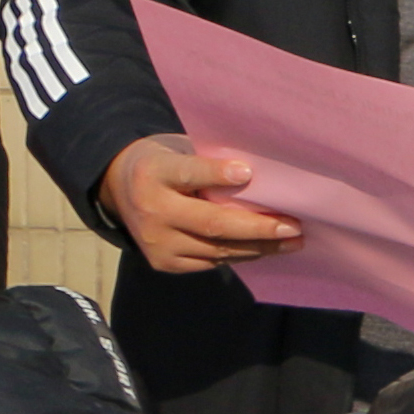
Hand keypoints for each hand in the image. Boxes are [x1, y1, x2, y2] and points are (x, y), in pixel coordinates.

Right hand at [101, 135, 302, 275]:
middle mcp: (152, 210)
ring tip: (293, 240)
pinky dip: (241, 255)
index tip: (248, 173)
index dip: (217, 174)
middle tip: (293, 225)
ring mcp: (157, 242)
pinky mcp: (164, 263)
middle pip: (211, 223)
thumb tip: (262, 175)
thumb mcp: (178, 150)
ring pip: (217, 249)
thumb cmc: (166, 163)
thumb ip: (209, 162)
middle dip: (258, 227)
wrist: (119, 188)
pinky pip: (211, 261)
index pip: (189, 173)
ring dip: (260, 247)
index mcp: (154, 173)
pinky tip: (266, 248)